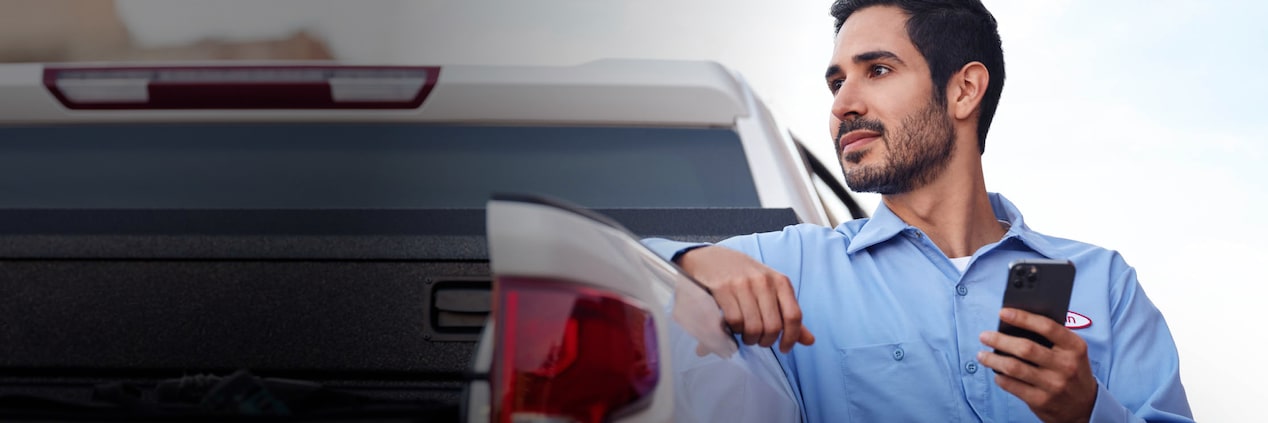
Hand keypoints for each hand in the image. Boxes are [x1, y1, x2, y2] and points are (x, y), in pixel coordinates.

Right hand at [677, 245, 814, 352]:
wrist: (711, 259)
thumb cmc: (744, 278)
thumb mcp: (771, 289)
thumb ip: (788, 314)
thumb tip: (810, 341)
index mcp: (780, 281)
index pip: (794, 316)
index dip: (791, 338)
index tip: (783, 349)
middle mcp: (764, 281)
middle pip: (773, 326)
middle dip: (766, 341)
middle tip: (758, 340)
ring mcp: (742, 284)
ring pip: (753, 327)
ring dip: (749, 338)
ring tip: (744, 334)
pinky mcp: (722, 289)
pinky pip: (734, 321)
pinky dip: (733, 331)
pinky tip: (731, 326)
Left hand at [977, 308, 1096, 422]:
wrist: (1085, 406)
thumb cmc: (1072, 371)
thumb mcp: (1072, 352)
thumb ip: (1051, 338)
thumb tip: (1014, 324)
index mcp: (1075, 347)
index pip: (1047, 327)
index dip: (1023, 318)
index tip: (1003, 312)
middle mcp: (1066, 366)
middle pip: (1025, 348)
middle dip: (999, 340)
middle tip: (984, 335)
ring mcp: (1053, 385)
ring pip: (1014, 368)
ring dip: (993, 359)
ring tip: (982, 355)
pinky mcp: (1041, 401)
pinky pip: (1012, 385)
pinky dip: (1000, 377)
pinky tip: (996, 372)